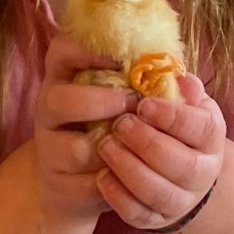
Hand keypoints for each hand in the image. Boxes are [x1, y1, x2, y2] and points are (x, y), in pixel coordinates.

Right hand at [34, 34, 139, 223]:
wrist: (73, 179)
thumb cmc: (105, 125)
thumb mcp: (116, 97)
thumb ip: (142, 81)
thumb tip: (185, 79)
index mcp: (61, 78)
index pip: (60, 51)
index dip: (87, 50)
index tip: (122, 56)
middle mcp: (48, 109)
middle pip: (58, 101)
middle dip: (101, 102)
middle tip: (133, 103)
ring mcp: (50, 148)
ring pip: (76, 149)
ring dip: (113, 147)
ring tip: (137, 143)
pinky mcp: (59, 183)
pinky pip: (88, 184)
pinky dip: (115, 180)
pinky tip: (131, 172)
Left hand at [96, 75, 226, 230]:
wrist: (177, 173)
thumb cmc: (174, 127)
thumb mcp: (183, 103)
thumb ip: (179, 89)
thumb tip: (177, 76)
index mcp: (211, 139)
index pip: (202, 129)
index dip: (172, 116)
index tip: (143, 103)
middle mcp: (202, 173)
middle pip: (181, 165)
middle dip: (145, 142)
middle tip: (120, 124)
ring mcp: (180, 200)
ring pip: (158, 192)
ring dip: (128, 168)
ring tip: (105, 145)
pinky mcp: (155, 219)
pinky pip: (137, 214)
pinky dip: (117, 197)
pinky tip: (101, 176)